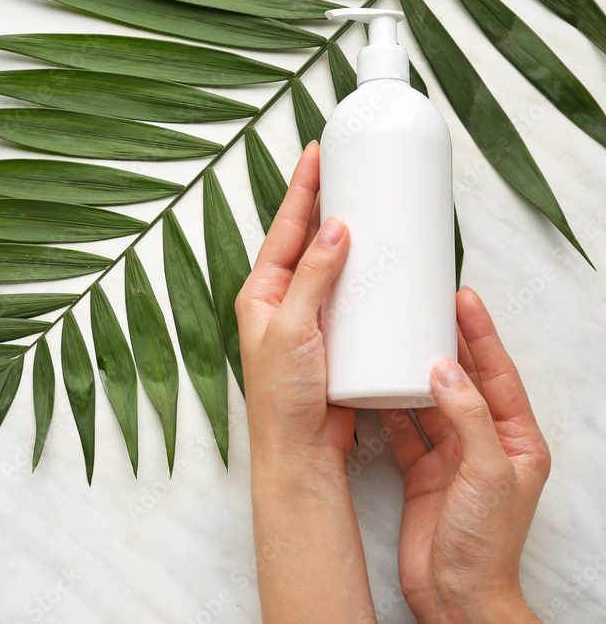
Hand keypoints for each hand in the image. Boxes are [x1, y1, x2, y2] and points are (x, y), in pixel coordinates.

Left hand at [238, 143, 373, 622]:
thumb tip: (335, 228)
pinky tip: (387, 263)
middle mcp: (283, 300)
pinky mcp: (336, 337)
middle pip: (310, 240)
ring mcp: (310, 317)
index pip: (284, 229)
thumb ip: (312, 277)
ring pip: (334, 265)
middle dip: (328, 204)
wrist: (300, 451)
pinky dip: (369, 275)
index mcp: (261, 293)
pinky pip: (354, 295)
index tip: (316, 153)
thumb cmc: (282, 395)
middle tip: (352, 170)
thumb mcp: (292, 327)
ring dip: (352, 237)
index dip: (301, 190)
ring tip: (375, 206)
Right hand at [381, 287, 549, 622]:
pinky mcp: (422, 472)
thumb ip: (467, 417)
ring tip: (396, 337)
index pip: (498, 374)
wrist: (456, 595)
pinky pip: (404, 429)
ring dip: (414, 371)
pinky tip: (376, 384)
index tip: (462, 299)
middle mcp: (484, 443)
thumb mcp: (486, 472)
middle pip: (463, 381)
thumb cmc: (486, 543)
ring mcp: (452, 457)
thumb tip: (445, 369)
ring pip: (430, 401)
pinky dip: (390, 406)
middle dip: (446, 343)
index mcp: (516, 440)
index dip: (481, 335)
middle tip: (427, 306)